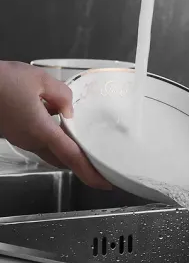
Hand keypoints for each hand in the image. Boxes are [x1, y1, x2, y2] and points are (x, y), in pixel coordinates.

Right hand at [0, 61, 110, 189]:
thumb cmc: (3, 82)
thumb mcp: (40, 80)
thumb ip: (62, 95)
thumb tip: (69, 110)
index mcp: (41, 130)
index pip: (71, 156)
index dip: (89, 171)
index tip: (104, 182)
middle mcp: (30, 139)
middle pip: (61, 157)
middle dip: (81, 163)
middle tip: (101, 164)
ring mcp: (21, 137)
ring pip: (50, 148)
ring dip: (68, 148)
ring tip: (88, 142)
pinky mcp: (15, 131)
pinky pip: (40, 138)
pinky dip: (56, 136)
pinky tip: (62, 119)